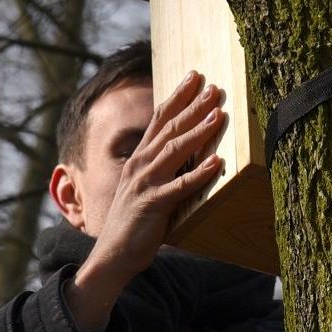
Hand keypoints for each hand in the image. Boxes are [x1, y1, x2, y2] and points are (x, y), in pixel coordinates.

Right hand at [67, 72, 225, 331]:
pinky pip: (180, 186)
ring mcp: (145, 183)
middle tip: (213, 86)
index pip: (160, 119)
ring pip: (174, 150)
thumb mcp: (148, 188)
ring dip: (198, 131)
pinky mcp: (152, 205)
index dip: (177, 96)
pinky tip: (218, 162)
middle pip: (169, 128)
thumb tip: (193, 152)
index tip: (195, 76)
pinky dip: (200, 173)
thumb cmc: (136, 222)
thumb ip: (165, 169)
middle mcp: (140, 165)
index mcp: (140, 159)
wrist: (113, 255)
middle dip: (192, 105)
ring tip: (218, 114)